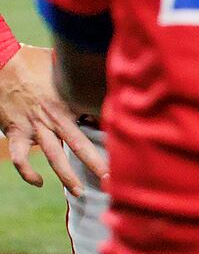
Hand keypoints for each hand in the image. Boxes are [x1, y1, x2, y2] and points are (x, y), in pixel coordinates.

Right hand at [0, 46, 104, 195]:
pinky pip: (19, 158)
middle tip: (111, 181)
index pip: (96, 120)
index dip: (114, 133)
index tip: (131, 149)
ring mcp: (34, 126)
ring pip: (53, 156)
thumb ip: (84, 76)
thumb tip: (109, 70)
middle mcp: (53, 117)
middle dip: (95, 163)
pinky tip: (39, 182)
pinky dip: (27, 173)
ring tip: (80, 192)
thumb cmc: (35, 62)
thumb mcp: (64, 67)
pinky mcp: (15, 132)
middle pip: (79, 144)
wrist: (3, 62)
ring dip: (66, 176)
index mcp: (69, 101)